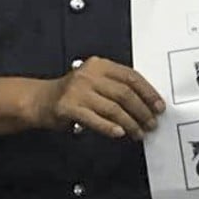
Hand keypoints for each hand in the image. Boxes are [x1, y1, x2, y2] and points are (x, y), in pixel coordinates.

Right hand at [31, 57, 163, 140]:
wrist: (40, 100)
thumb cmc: (74, 93)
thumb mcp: (97, 81)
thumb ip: (118, 86)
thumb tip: (147, 104)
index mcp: (101, 65)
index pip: (132, 77)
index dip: (148, 93)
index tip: (159, 106)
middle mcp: (90, 75)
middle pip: (125, 93)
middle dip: (142, 111)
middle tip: (151, 123)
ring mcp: (78, 91)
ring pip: (113, 108)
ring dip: (130, 123)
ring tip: (139, 133)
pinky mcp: (68, 107)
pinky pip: (94, 119)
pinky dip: (109, 127)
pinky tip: (120, 133)